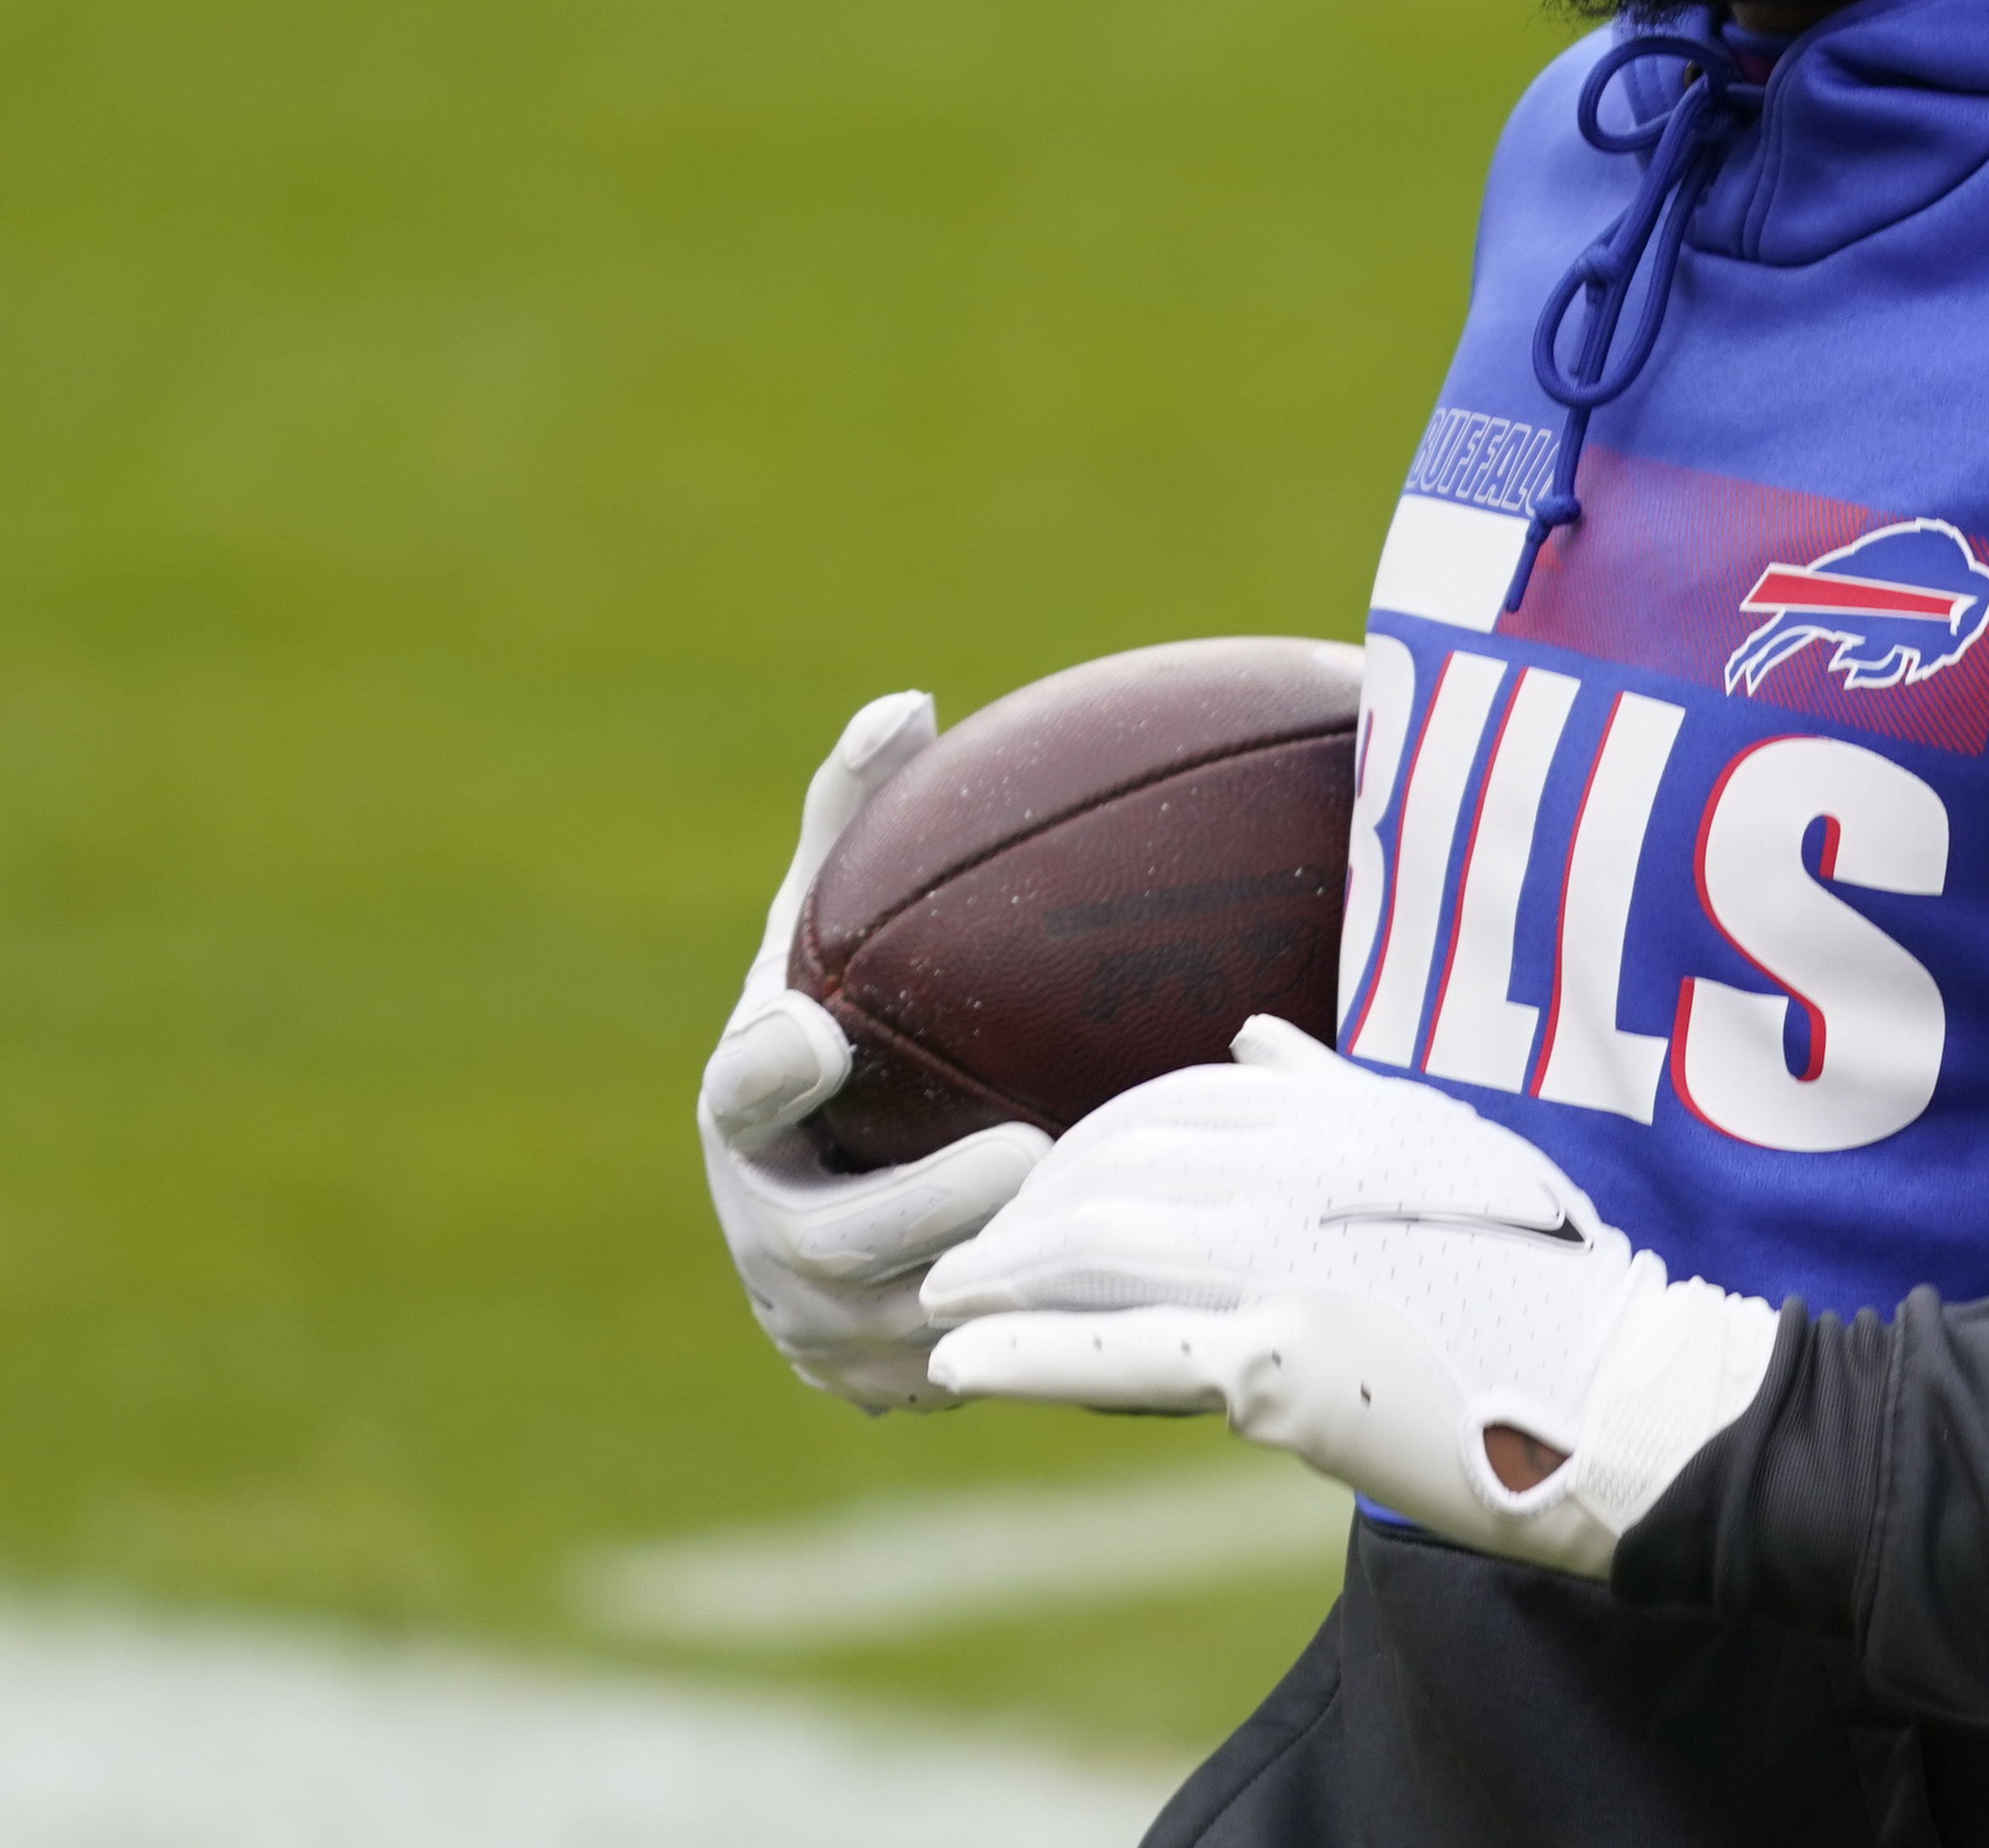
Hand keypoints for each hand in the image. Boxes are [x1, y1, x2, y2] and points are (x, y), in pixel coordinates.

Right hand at [698, 689, 1049, 1411]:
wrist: (847, 1201)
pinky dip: (1048, 1338)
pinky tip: (1148, 1300)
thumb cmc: (851, 1038)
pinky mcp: (896, 1388)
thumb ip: (857, 829)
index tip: (811, 1026)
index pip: (736, 1096)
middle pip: (834, 1241)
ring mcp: (826, 1331)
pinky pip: (977, 1369)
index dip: (766, 1070)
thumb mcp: (836, 939)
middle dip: (921, 1205)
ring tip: (1111, 1227)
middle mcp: (769, 1238)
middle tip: (1023, 1150)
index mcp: (746, 1121)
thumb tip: (907, 703)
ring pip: (916, 1326)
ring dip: (1004, 1282)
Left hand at [922, 1017, 1781, 1581]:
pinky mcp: (1284, 1364)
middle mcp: (1304, 1173)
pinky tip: (960, 1360)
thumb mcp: (1445, 1150)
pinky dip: (1029, 1354)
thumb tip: (1253, 1034)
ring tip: (938, 1299)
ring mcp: (1290, 1263)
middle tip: (970, 1246)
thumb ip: (1335, 1092)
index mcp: (1343, 1118)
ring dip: (1002, 1270)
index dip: (1089, 1139)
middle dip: (1029, 1203)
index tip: (1043, 1181)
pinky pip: (1127, 1352)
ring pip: (1103, 1244)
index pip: (1172, 1102)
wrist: (1619, 1389)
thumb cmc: (1545, 1279)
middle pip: (1119, 1164)